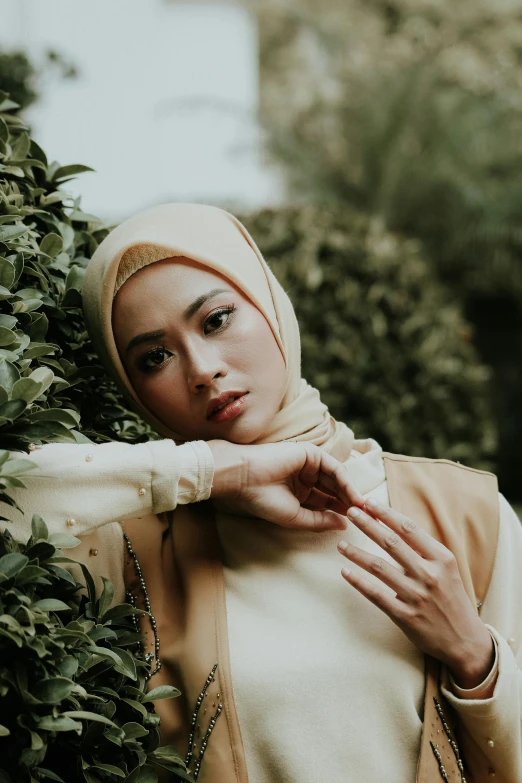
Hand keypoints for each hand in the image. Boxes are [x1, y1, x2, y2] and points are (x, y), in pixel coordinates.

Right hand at [207, 439, 364, 531]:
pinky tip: (354, 496)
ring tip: (364, 509)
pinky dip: (346, 481)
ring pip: (337, 480)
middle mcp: (305, 478)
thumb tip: (345, 525)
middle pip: (334, 491)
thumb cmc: (262, 500)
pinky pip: (334, 468)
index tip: (359, 527)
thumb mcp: (296, 517)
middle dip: (351, 503)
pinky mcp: (311, 453)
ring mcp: (308, 465)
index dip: (341, 514)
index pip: (326, 503)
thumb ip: (320, 521)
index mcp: (298, 493)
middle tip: (368, 517)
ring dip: (351, 494)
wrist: (243, 478)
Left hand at [337, 499, 494, 688]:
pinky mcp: (405, 616)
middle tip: (350, 511)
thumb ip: (424, 550)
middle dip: (368, 524)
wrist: (465, 641)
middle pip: (392, 542)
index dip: (387, 514)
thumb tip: (395, 525)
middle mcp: (429, 574)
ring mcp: (416, 595)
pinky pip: (376, 594)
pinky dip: (358, 582)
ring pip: (379, 567)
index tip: (369, 502)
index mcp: (441, 558)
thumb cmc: (452, 599)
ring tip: (341, 544)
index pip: (409, 529)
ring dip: (357, 553)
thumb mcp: (446, 569)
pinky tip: (345, 571)